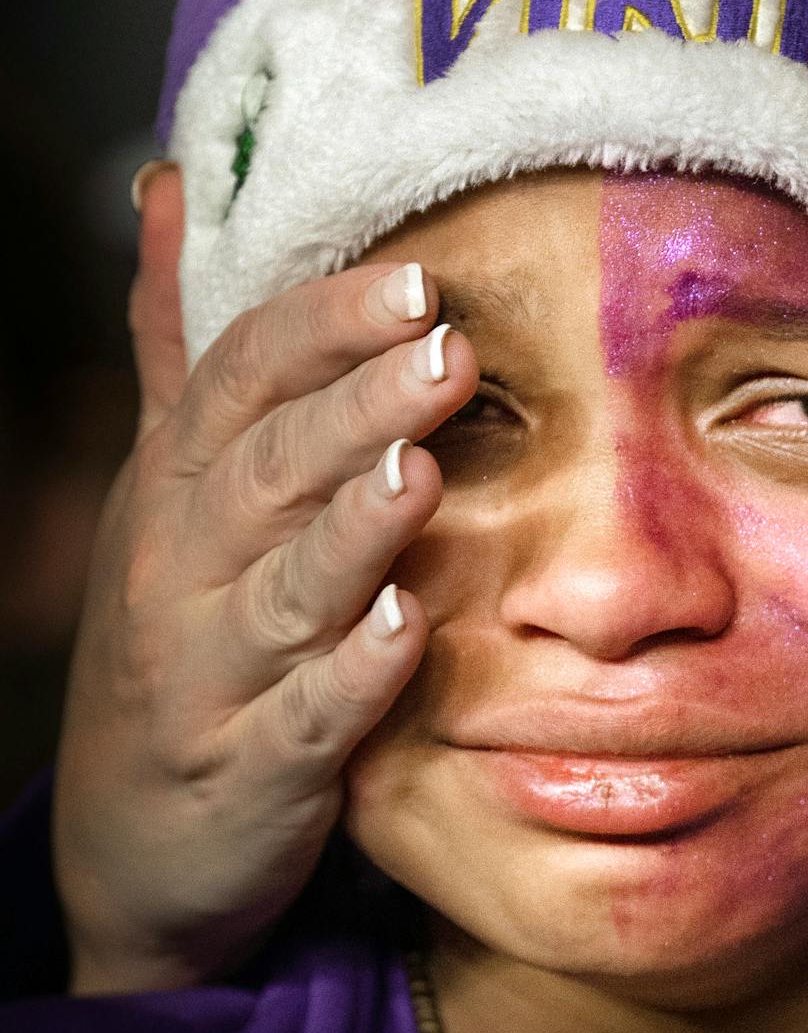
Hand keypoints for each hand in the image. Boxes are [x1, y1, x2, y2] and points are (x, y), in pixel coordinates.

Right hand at [54, 165, 476, 993]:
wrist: (132, 845)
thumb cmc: (177, 633)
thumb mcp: (164, 485)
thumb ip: (182, 347)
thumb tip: (172, 186)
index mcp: (176, 489)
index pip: (238, 382)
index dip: (324, 327)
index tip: (420, 279)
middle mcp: (181, 572)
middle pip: (265, 471)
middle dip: (355, 406)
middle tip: (451, 351)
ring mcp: (212, 675)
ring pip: (282, 588)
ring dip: (353, 528)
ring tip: (422, 469)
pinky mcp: (256, 771)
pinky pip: (306, 720)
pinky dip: (353, 676)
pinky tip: (408, 628)